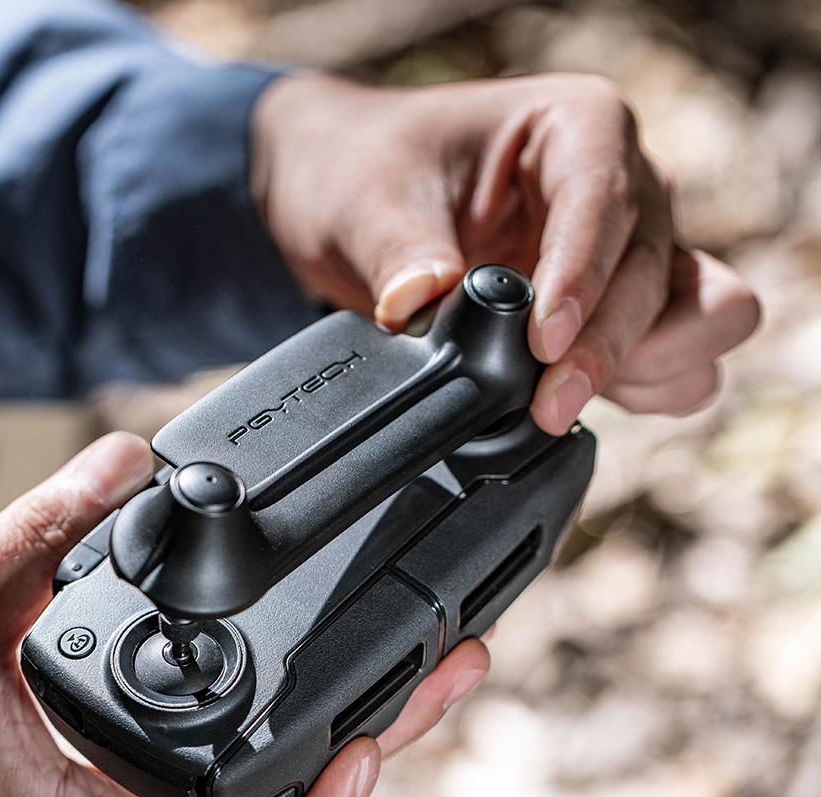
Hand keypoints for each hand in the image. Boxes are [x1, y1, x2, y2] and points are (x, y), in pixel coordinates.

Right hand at [0, 433, 488, 796]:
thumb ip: (37, 529)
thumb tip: (126, 459)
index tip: (365, 749)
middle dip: (377, 744)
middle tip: (449, 667)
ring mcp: (132, 788)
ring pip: (270, 780)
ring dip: (347, 725)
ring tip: (418, 661)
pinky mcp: (124, 753)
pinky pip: (232, 744)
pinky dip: (287, 710)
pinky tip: (318, 657)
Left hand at [253, 73, 760, 433]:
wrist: (357, 199)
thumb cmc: (371, 172)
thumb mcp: (368, 199)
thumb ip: (401, 252)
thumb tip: (419, 306)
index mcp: (577, 127)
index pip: (605, 200)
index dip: (583, 278)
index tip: (544, 342)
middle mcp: (624, 185)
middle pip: (658, 269)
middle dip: (608, 344)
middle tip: (546, 402)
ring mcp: (630, 253)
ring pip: (706, 314)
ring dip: (649, 367)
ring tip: (563, 400)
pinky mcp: (619, 313)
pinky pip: (679, 360)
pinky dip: (649, 389)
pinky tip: (576, 401)